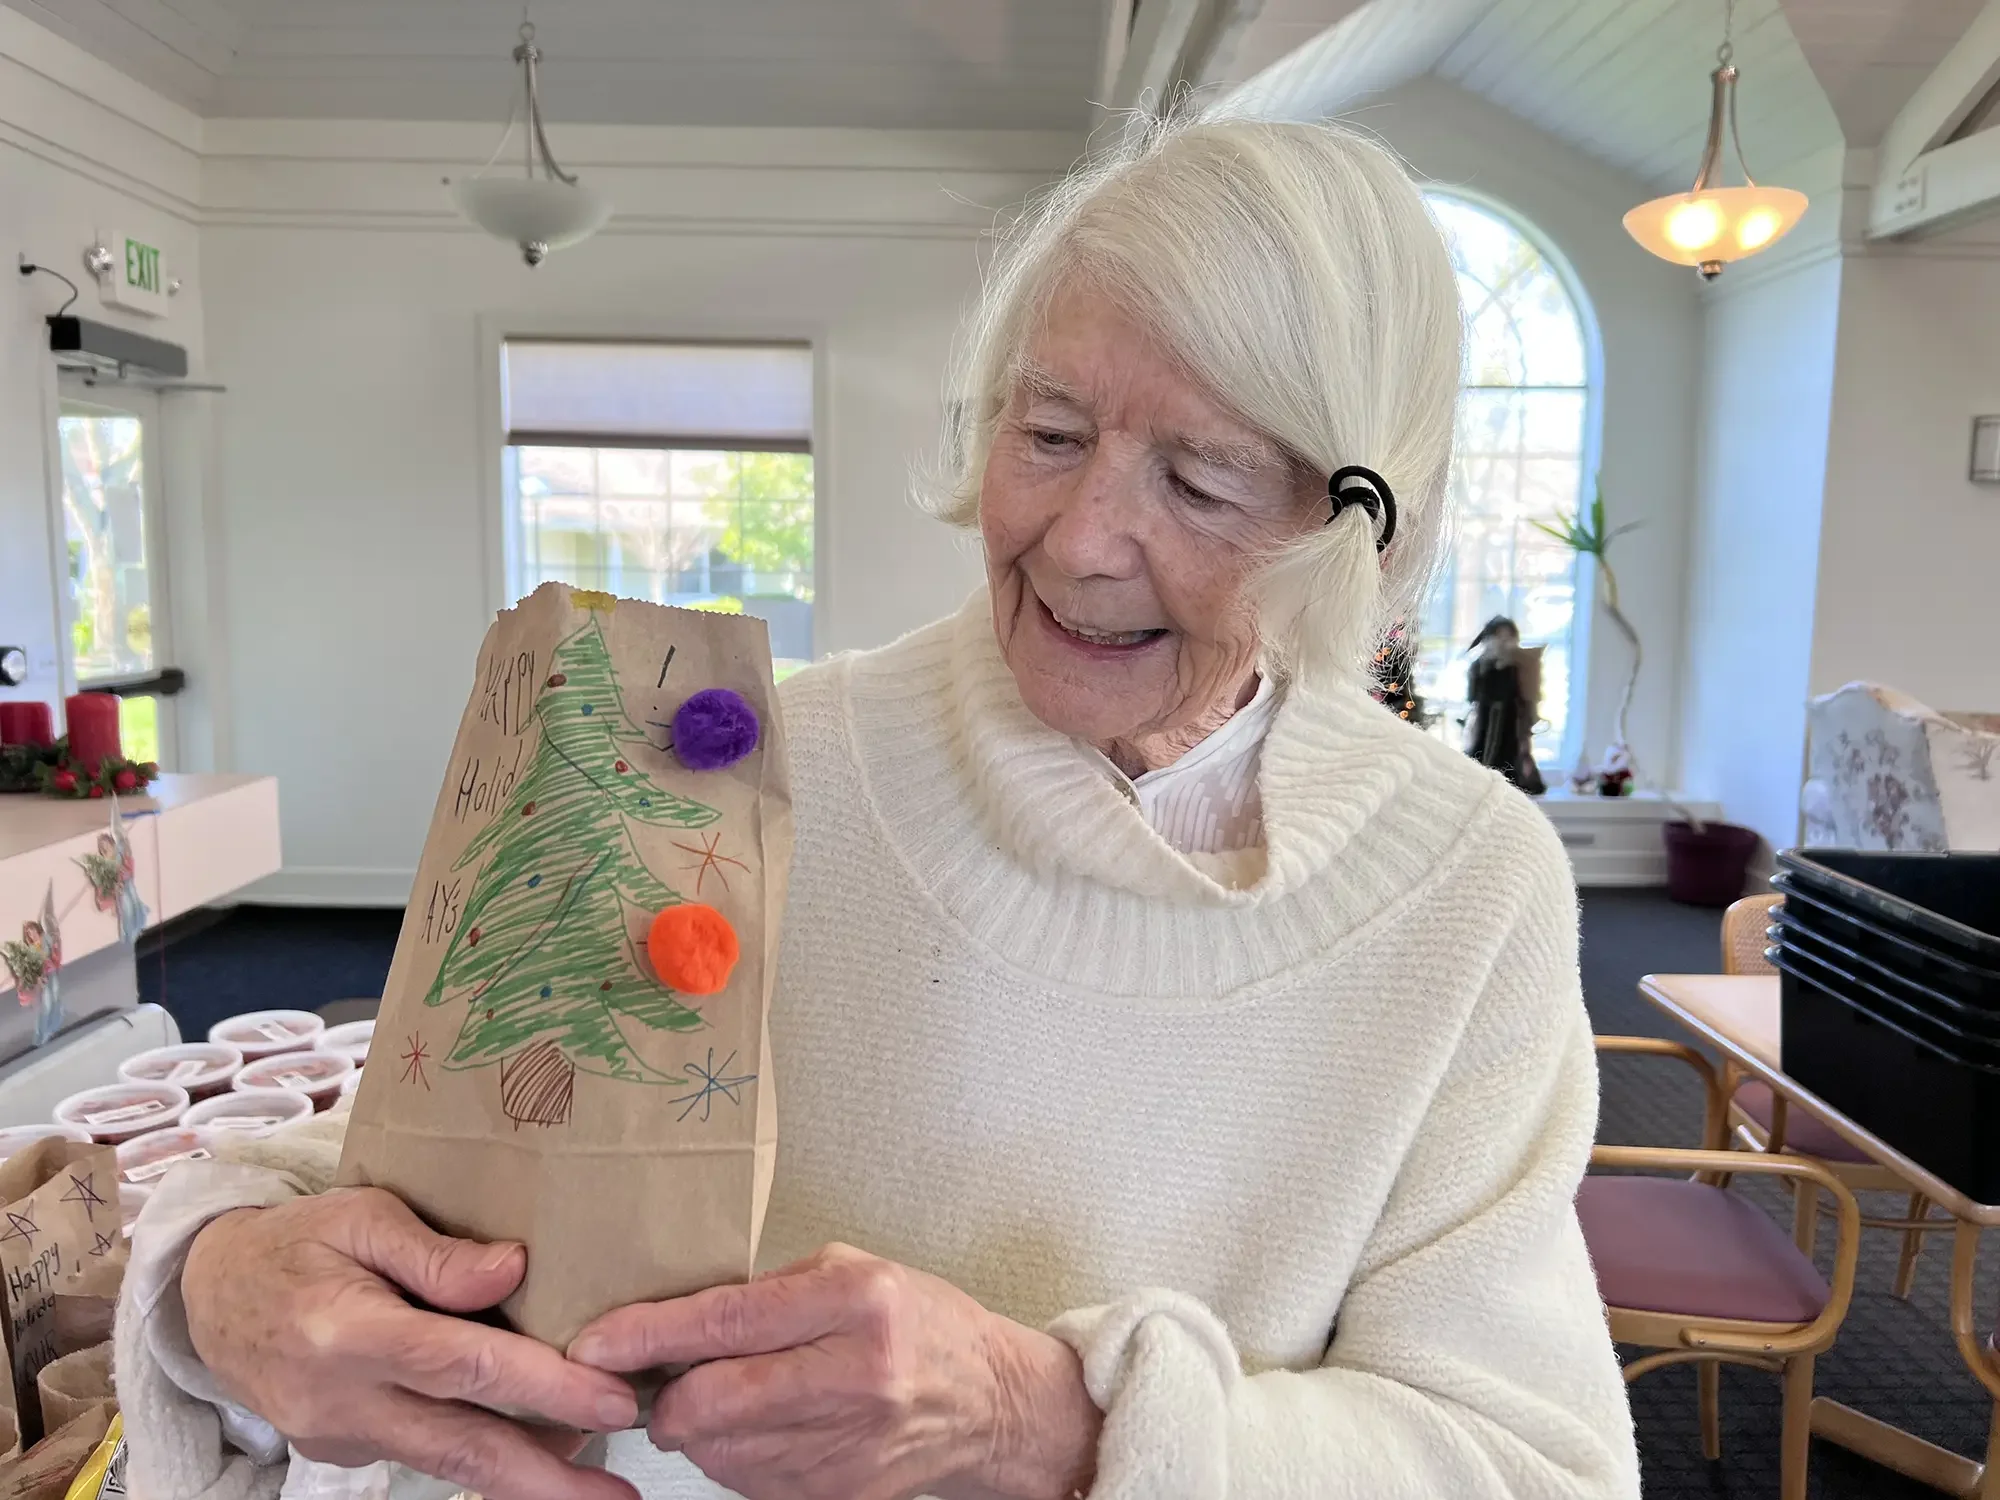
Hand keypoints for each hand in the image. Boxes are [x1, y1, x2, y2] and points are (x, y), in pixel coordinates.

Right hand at [181, 1188, 640, 1499]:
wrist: (208, 1298)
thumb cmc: (298, 1242)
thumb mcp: (361, 1215)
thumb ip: (436, 1251)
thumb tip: (516, 1269)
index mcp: (347, 1331)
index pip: (461, 1366)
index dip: (542, 1388)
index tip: (613, 1398)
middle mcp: (342, 1399)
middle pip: (460, 1448)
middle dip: (546, 1480)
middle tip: (618, 1496)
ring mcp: (339, 1436)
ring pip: (446, 1465)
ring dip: (525, 1479)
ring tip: (598, 1484)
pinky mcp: (343, 1452)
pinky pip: (425, 1454)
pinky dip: (483, 1454)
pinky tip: (540, 1445)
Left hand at [567, 1243, 1098, 1499]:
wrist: (989, 1402)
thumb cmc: (917, 1321)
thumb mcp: (849, 1271)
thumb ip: (765, 1292)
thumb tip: (670, 1317)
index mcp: (856, 1302)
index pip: (727, 1322)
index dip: (648, 1334)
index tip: (593, 1342)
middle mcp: (854, 1376)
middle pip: (711, 1402)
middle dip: (663, 1396)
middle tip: (658, 1379)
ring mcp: (847, 1446)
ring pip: (718, 1449)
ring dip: (697, 1427)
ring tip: (729, 1395)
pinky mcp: (837, 1495)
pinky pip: (746, 1481)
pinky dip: (733, 1455)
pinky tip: (766, 1426)